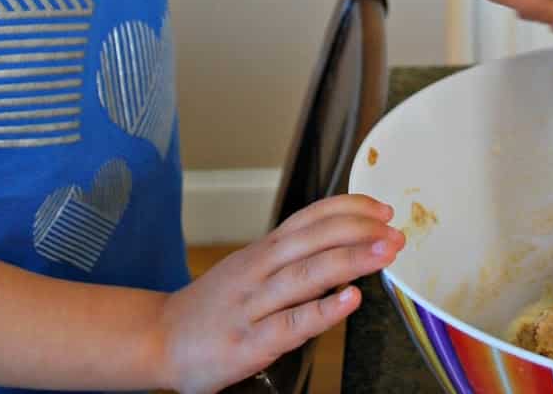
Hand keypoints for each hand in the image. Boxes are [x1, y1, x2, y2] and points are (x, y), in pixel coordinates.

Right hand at [156, 195, 403, 393]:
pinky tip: (350, 300)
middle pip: (313, 239)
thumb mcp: (248, 269)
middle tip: (395, 231)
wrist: (157, 340)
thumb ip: (289, 257)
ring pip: (306, 274)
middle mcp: (258, 270)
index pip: (309, 218)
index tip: (382, 209)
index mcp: (262, 251)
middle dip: (358, 230)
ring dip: (350, 260)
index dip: (348, 209)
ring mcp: (253, 305)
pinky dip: (323, 310)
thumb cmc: (210, 307)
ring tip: (384, 253)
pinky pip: (292, 323)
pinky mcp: (250, 342)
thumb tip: (343, 245)